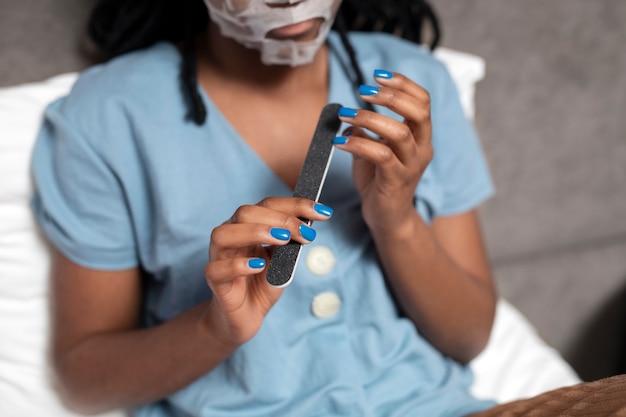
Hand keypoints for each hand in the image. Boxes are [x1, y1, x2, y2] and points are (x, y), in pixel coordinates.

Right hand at [204, 198, 332, 345]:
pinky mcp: (214, 281)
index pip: (268, 204)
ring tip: (283, 240)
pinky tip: (259, 266)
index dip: (296, 205)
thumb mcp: (283, 260)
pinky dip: (238, 265)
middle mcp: (230, 235)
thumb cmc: (263, 283)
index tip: (323, 212)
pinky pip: (217, 269)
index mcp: (247, 225)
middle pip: (246, 213)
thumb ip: (291, 243)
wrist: (247, 315)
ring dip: (255, 232)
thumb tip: (307, 226)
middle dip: (280, 219)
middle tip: (307, 234)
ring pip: (224, 234)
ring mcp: (219, 257)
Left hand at [335, 70, 432, 234]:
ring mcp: (412, 166)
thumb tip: (349, 114)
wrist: (386, 217)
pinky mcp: (396, 181)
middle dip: (390, 96)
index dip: (403, 83)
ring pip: (399, 132)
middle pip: (418, 111)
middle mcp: (422, 148)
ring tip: (345, 115)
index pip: (422, 100)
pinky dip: (358, 144)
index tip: (378, 75)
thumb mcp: (374, 148)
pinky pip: (381, 156)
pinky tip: (341, 142)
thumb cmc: (380, 180)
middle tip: (363, 91)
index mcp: (420, 135)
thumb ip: (366, 129)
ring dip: (369, 118)